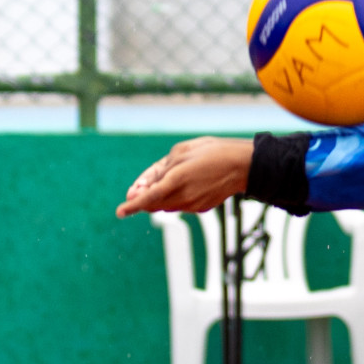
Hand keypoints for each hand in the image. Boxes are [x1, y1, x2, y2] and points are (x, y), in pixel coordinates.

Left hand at [115, 137, 253, 217]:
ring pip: (166, 205)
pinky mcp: (201, 208)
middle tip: (140, 187)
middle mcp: (183, 197)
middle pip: (153, 204)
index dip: (132, 206)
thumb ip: (159, 170)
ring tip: (176, 175)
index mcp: (176, 180)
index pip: (147, 198)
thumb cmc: (212, 152)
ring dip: (161, 196)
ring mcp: (193, 205)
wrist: (243, 165)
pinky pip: (181, 204)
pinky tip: (190, 182)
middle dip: (144, 198)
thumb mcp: (181, 152)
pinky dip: (176, 196)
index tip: (119, 212)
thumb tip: (144, 188)